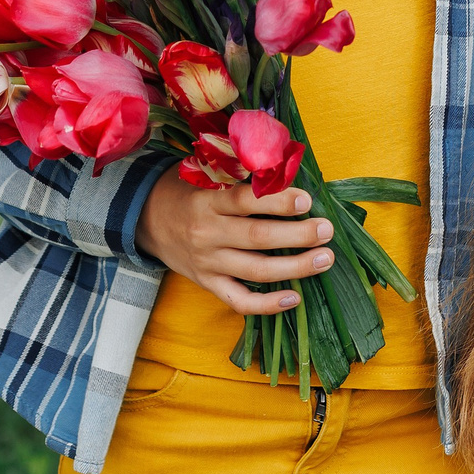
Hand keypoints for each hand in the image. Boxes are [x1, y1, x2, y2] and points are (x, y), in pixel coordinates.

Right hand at [135, 177, 332, 315]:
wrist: (147, 221)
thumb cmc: (187, 192)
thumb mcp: (204, 176)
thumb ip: (239, 175)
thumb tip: (286, 169)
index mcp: (207, 202)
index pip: (246, 201)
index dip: (278, 201)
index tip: (307, 200)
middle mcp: (208, 234)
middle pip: (258, 238)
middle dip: (298, 235)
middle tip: (326, 230)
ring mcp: (208, 264)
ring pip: (257, 271)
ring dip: (295, 267)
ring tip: (325, 259)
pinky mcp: (208, 284)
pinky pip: (240, 301)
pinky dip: (268, 304)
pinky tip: (294, 298)